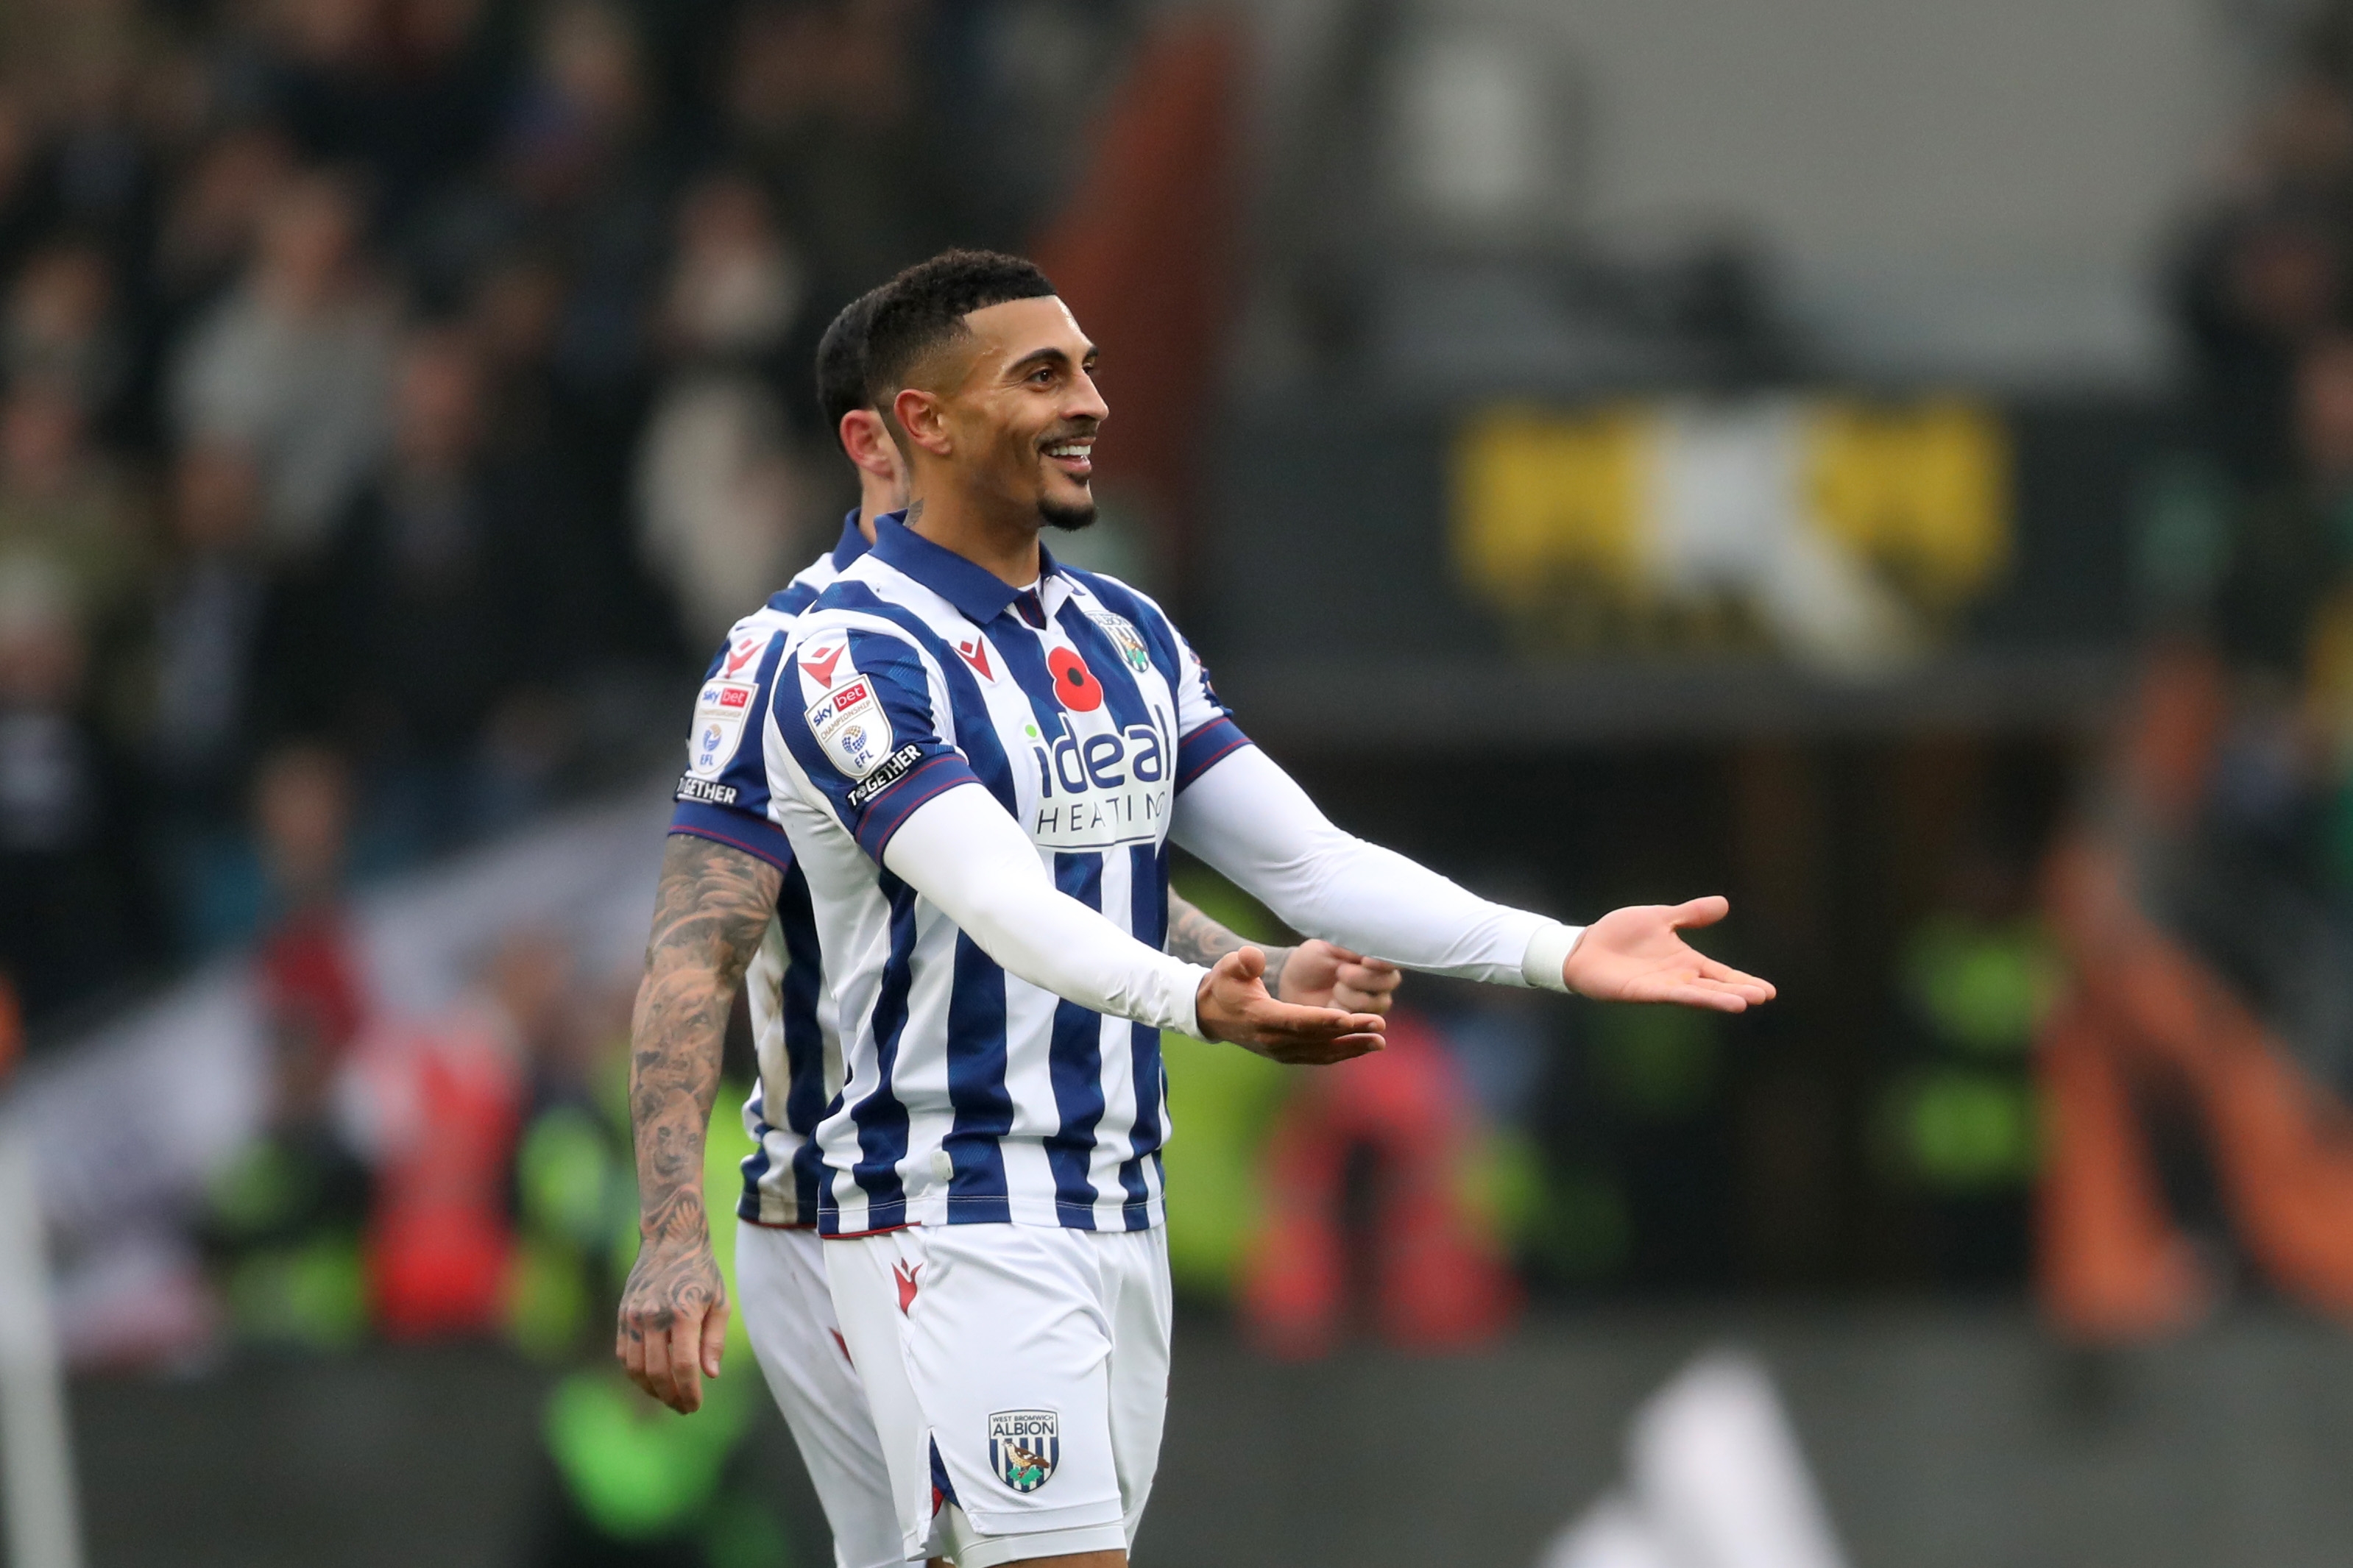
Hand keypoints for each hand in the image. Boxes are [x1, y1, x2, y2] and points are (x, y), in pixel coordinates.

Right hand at [616, 1237, 728, 1412]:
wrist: (670, 1241)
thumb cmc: (701, 1273)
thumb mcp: (719, 1302)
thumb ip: (714, 1340)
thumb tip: (710, 1375)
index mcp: (683, 1313)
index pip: (683, 1366)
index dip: (689, 1391)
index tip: (695, 1406)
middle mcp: (654, 1315)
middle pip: (658, 1372)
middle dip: (671, 1397)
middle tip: (683, 1408)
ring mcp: (633, 1316)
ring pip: (636, 1368)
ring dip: (651, 1390)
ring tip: (668, 1398)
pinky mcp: (622, 1315)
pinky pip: (623, 1355)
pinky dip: (635, 1374)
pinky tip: (650, 1381)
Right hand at [1196, 946, 1385, 1063]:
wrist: (1211, 1013)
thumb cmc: (1225, 984)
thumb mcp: (1227, 967)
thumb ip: (1242, 961)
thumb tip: (1253, 958)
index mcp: (1262, 1018)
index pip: (1297, 1020)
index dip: (1323, 1020)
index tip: (1349, 1017)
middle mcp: (1273, 1040)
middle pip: (1317, 1037)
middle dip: (1350, 1032)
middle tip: (1379, 1025)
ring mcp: (1280, 1051)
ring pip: (1321, 1052)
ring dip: (1351, 1048)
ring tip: (1379, 1041)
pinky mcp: (1286, 1054)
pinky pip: (1317, 1056)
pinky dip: (1340, 1053)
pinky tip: (1361, 1047)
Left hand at [1276, 940, 1403, 1015]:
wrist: (1294, 984)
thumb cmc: (1313, 959)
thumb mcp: (1330, 945)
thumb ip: (1354, 945)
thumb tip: (1373, 943)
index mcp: (1376, 957)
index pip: (1394, 958)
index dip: (1384, 962)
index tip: (1365, 961)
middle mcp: (1381, 979)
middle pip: (1389, 981)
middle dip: (1362, 978)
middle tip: (1340, 972)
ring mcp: (1374, 1002)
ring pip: (1379, 1003)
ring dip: (1352, 996)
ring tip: (1335, 987)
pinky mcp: (1362, 1022)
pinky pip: (1363, 1021)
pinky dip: (1343, 1011)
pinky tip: (1331, 1005)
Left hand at [1561, 896, 1774, 1011]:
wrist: (1585, 946)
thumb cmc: (1619, 934)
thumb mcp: (1660, 918)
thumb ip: (1691, 914)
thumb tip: (1724, 904)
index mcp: (1684, 961)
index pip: (1721, 973)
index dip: (1743, 981)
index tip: (1769, 991)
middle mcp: (1677, 977)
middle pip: (1714, 986)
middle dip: (1738, 991)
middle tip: (1764, 996)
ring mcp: (1661, 986)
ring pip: (1697, 994)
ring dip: (1719, 999)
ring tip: (1745, 1003)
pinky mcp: (1642, 992)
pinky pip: (1670, 995)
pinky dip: (1690, 997)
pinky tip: (1706, 1000)